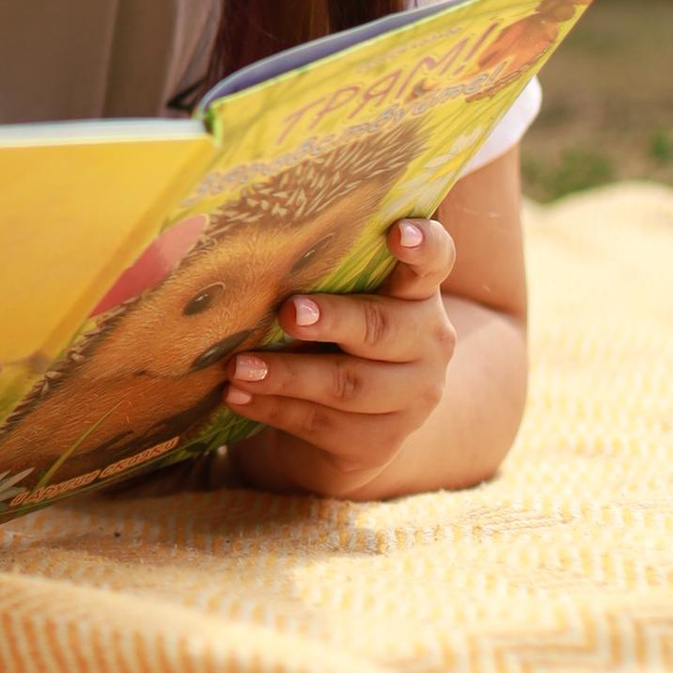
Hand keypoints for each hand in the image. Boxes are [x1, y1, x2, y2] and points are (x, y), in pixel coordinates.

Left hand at [223, 217, 458, 498]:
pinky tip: (238, 397)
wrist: (353, 424)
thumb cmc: (335, 338)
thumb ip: (320, 280)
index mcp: (418, 293)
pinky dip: (275, 408)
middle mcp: (428, 342)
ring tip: (240, 368)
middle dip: (333, 320)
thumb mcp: (339, 303)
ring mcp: (412, 396)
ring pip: (348, 384)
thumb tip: (252, 258)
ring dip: (288, 375)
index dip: (422, 245)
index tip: (398, 232)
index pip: (435, 260)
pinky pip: (323, 423)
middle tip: (289, 312)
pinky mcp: (381, 440)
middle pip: (381, 328)